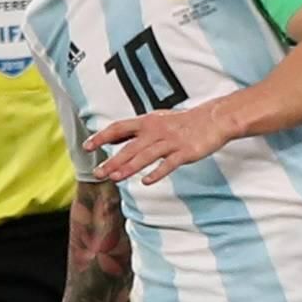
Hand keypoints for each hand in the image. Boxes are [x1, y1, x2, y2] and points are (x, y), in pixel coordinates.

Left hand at [87, 102, 229, 185]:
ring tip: (115, 178)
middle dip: (112, 160)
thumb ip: (136, 130)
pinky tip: (146, 182)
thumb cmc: (184, 122)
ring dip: (129, 167)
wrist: (214, 119)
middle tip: (98, 172)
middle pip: (129, 147)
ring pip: (145, 156)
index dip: (102, 137)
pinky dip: (157, 173)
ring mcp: (170, 142)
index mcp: (147, 122)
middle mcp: (156, 131)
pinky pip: (168, 164)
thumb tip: (113, 138)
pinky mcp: (184, 152)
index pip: (119, 128)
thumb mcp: (157, 120)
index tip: (87, 146)